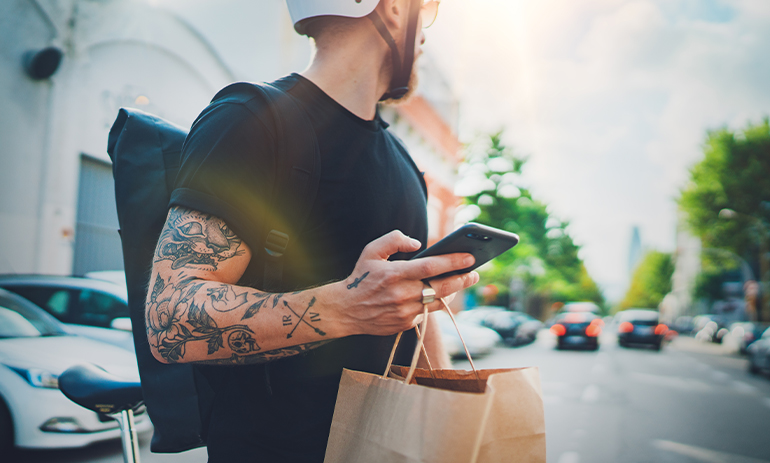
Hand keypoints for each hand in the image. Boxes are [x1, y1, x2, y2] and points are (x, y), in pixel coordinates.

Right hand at [328, 230, 479, 336]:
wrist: (346, 310)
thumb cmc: (361, 277)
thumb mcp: (371, 251)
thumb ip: (394, 240)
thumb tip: (417, 243)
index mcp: (395, 274)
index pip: (431, 267)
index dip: (453, 262)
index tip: (470, 257)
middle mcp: (402, 294)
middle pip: (441, 287)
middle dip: (462, 279)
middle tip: (475, 273)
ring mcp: (405, 311)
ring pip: (438, 302)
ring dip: (453, 292)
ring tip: (463, 282)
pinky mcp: (406, 324)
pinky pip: (427, 312)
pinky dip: (435, 303)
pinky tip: (441, 294)